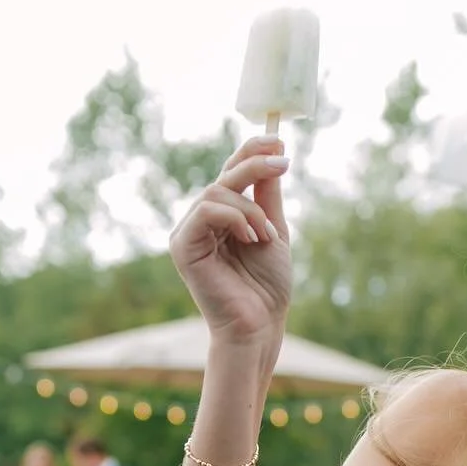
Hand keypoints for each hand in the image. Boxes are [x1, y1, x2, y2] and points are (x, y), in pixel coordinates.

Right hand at [169, 136, 292, 362]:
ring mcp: (188, 233)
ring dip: (250, 209)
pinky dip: (233, 218)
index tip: (278, 140)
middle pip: (222, 177)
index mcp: (221, 217)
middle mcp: (201, 221)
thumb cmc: (267, 287)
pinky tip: (250, 238)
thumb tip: (272, 155)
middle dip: (254, 166)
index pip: (230, 173)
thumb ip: (267, 197)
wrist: (260, 325)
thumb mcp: (273, 232)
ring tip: (267, 236)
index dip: (250, 151)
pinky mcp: (182, 247)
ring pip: (215, 191)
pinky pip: (205, 211)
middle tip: (284, 162)